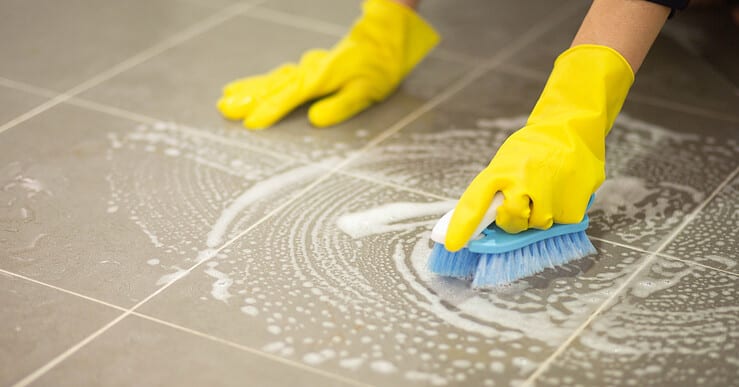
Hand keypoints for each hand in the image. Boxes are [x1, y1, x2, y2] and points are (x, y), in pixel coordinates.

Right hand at [217, 0, 438, 129]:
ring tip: (226, 97)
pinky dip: (261, 82)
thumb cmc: (377, 69)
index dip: (270, 110)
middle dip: (247, 98)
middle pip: (273, 85)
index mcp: (321, 78)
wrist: (382, 40)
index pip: (290, 96)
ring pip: (272, 78)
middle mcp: (309, 71)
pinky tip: (249, 87)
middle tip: (224, 108)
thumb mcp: (366, 92)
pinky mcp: (308, 67)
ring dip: (249, 89)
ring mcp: (307, 67)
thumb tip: (315, 120)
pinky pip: (279, 75)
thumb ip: (340, 106)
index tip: (251, 123)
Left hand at [445, 45, 633, 251]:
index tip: (452, 244)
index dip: (462, 226)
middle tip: (522, 203)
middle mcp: (522, 182)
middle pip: (510, 221)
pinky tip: (562, 192)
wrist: (573, 130)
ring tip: (547, 189)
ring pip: (537, 225)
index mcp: (500, 171)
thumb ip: (496, 189)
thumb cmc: (535, 148)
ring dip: (540, 214)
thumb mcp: (507, 161)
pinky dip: (561, 212)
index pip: (474, 202)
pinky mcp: (572, 207)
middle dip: (513, 220)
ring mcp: (549, 194)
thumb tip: (482, 220)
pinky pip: (561, 223)